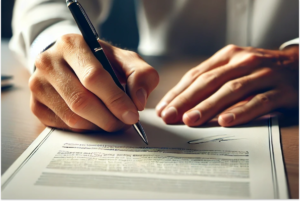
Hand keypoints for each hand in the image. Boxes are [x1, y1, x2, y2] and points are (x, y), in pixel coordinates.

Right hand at [30, 34, 158, 131]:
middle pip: (81, 101)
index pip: (94, 77)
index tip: (133, 115)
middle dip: (109, 118)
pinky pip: (64, 127)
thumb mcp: (126, 61)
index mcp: (71, 44)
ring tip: (114, 121)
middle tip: (126, 123)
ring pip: (72, 118)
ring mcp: (38, 85)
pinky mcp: (36, 105)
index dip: (116, 100)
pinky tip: (96, 121)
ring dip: (99, 126)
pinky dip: (85, 129)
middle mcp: (48, 62)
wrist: (73, 64)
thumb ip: (141, 75)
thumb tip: (138, 102)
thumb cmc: (103, 62)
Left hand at [156, 44, 298, 126]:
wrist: (299, 66)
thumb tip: (182, 102)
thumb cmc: (259, 71)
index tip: (164, 108)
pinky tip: (225, 121)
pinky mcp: (282, 89)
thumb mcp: (234, 68)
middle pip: (210, 81)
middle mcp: (244, 62)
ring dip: (208, 106)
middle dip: (187, 100)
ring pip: (231, 90)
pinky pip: (259, 101)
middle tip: (170, 116)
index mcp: (228, 56)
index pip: (197, 74)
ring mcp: (264, 74)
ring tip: (191, 120)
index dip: (178, 92)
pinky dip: (241, 111)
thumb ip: (212, 81)